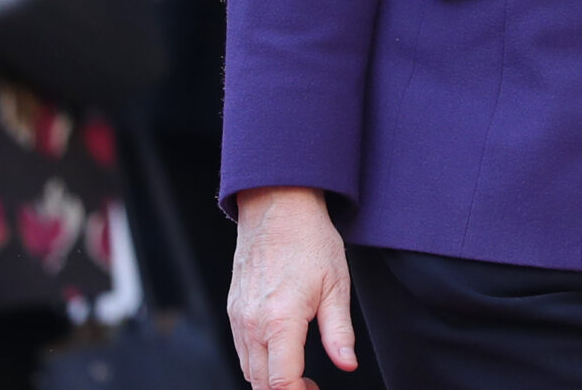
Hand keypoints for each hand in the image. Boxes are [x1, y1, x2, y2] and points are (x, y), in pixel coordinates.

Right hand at [229, 186, 356, 389]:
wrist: (278, 208)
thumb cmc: (310, 240)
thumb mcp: (337, 285)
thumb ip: (339, 332)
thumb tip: (348, 364)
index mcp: (280, 320)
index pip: (281, 382)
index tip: (316, 389)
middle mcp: (252, 324)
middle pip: (261, 383)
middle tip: (312, 385)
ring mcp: (238, 318)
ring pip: (248, 370)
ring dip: (271, 380)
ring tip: (299, 374)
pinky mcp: (233, 310)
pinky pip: (242, 350)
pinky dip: (259, 362)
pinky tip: (280, 353)